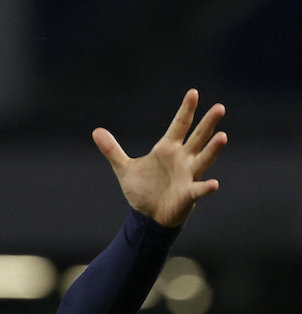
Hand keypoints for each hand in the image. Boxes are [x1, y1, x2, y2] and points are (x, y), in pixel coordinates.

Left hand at [93, 89, 226, 227]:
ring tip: (223, 137)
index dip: (186, 110)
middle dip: (208, 123)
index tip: (193, 93)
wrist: (148, 215)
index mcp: (168, 149)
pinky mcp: (188, 194)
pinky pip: (198, 190)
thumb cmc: (143, 190)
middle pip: (198, 137)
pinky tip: (214, 184)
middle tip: (220, 107)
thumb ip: (112, 150)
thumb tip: (95, 131)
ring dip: (213, 149)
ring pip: (203, 159)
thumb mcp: (124, 168)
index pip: (179, 125)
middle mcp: (183, 159)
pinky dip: (206, 187)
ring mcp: (188, 176)